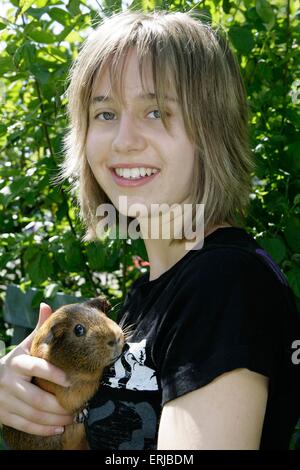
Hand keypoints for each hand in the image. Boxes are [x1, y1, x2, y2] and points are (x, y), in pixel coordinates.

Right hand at [0, 303, 73, 435]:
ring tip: (72, 417)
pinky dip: (42, 429)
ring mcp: (4, 401)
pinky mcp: (4, 415)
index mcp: (16, 362)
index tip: (69, 379)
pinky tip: (58, 428)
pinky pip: (24, 425)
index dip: (52, 374)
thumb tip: (47, 305)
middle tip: (78, 405)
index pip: (35, 368)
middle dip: (58, 405)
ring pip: (32, 415)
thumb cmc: (16, 361)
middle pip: (35, 398)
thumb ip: (38, 329)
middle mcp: (8, 382)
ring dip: (54, 419)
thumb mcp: (24, 345)